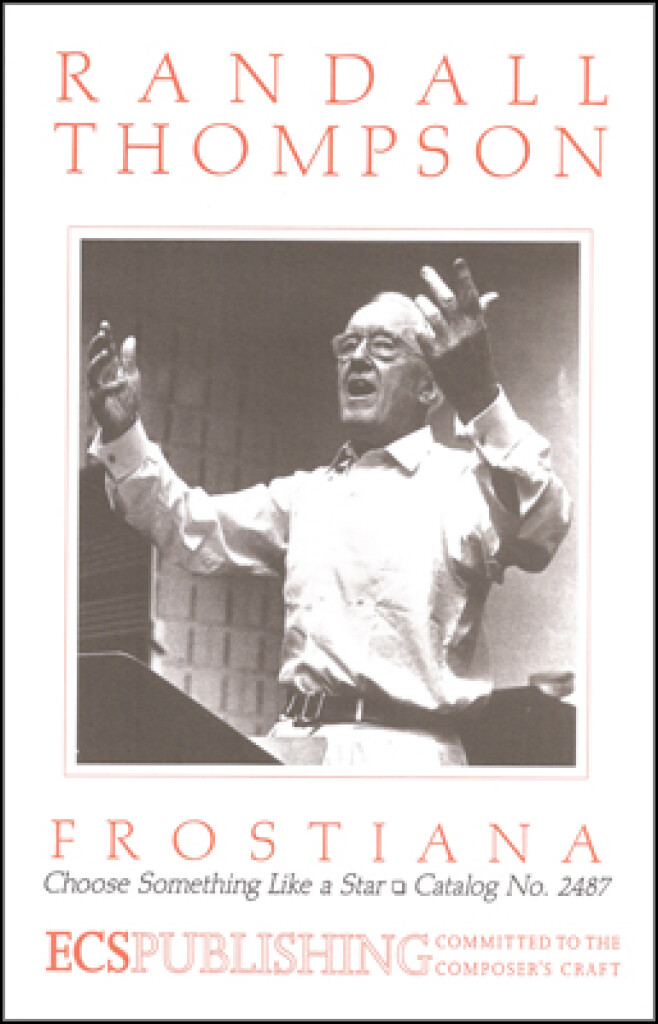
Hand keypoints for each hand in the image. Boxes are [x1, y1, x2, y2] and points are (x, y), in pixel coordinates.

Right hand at [87, 320, 140, 441]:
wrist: (126, 423)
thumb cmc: (127, 400)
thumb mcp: (131, 376)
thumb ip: (128, 359)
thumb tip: (130, 338)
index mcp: (106, 369)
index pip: (103, 350)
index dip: (103, 337)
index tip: (105, 325)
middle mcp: (98, 378)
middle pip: (92, 357)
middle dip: (96, 345)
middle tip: (103, 334)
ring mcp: (95, 389)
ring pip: (91, 372)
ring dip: (99, 361)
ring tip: (109, 353)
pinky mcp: (97, 402)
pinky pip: (102, 392)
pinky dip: (113, 386)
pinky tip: (124, 382)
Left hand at [414, 258, 499, 422]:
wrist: (476, 393)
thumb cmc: (479, 362)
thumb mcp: (482, 337)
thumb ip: (481, 314)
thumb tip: (491, 295)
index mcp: (478, 325)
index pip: (471, 295)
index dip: (464, 277)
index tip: (458, 260)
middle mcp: (464, 332)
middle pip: (446, 300)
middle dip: (434, 282)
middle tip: (424, 270)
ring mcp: (449, 345)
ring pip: (431, 315)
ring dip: (422, 304)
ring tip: (419, 298)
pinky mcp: (435, 357)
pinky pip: (421, 334)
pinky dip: (418, 327)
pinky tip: (417, 325)